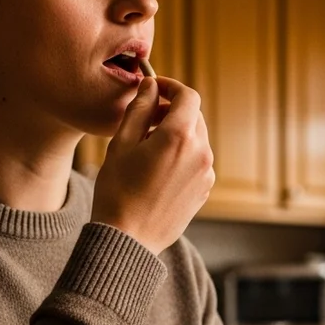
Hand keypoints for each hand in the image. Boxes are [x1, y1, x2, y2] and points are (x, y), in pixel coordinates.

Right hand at [92, 77, 214, 254]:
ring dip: (177, 132)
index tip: (154, 88)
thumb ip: (139, 109)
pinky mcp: (204, 189)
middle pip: (194, 117)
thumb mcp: (122, 143)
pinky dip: (182, 154)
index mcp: (180, 137)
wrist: (129, 239)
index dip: (171, 87)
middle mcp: (201, 153)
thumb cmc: (118, 191)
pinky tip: (157, 166)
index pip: (188, 96)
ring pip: (196, 139)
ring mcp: (206, 173)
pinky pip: (197, 160)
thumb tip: (151, 85)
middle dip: (172, 110)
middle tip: (145, 116)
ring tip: (147, 144)